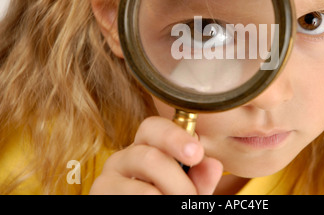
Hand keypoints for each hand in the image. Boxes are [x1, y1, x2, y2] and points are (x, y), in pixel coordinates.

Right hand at [89, 116, 222, 194]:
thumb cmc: (166, 199)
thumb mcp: (187, 191)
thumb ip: (200, 179)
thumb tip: (213, 165)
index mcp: (147, 146)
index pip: (154, 127)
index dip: (175, 137)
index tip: (196, 154)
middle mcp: (124, 157)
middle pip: (150, 157)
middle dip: (180, 183)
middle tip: (191, 199)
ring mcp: (107, 177)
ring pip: (143, 185)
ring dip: (169, 196)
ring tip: (176, 206)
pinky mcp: (99, 193)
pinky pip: (134, 196)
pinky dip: (152, 204)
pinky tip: (155, 207)